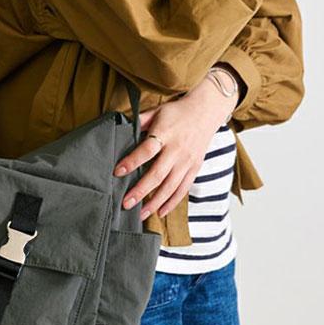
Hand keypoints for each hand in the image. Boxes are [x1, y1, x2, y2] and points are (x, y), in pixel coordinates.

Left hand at [114, 74, 237, 219]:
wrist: (206, 111)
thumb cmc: (177, 112)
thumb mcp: (157, 111)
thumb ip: (140, 121)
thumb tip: (120, 127)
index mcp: (165, 134)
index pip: (147, 150)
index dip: (132, 161)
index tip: (117, 172)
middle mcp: (177, 150)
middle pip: (157, 174)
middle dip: (140, 191)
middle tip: (126, 203)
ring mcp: (187, 161)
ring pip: (170, 187)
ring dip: (155, 202)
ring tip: (140, 214)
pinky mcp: (195, 168)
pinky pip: (183, 189)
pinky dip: (172, 202)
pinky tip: (160, 211)